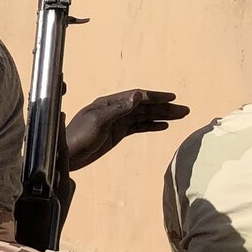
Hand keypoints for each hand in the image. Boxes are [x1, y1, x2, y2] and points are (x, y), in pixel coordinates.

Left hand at [65, 90, 188, 168]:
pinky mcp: (117, 133)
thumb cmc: (77, 138)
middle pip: (144, 106)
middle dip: (164, 107)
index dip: (155, 96)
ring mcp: (116, 121)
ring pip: (144, 116)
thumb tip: (138, 96)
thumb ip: (118, 110)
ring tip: (180, 116)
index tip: (172, 97)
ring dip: (162, 115)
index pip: (136, 96)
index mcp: (108, 103)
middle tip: (184, 110)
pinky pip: (138, 127)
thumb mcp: (98, 122)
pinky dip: (151, 125)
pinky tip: (164, 125)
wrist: (67, 156)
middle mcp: (114, 110)